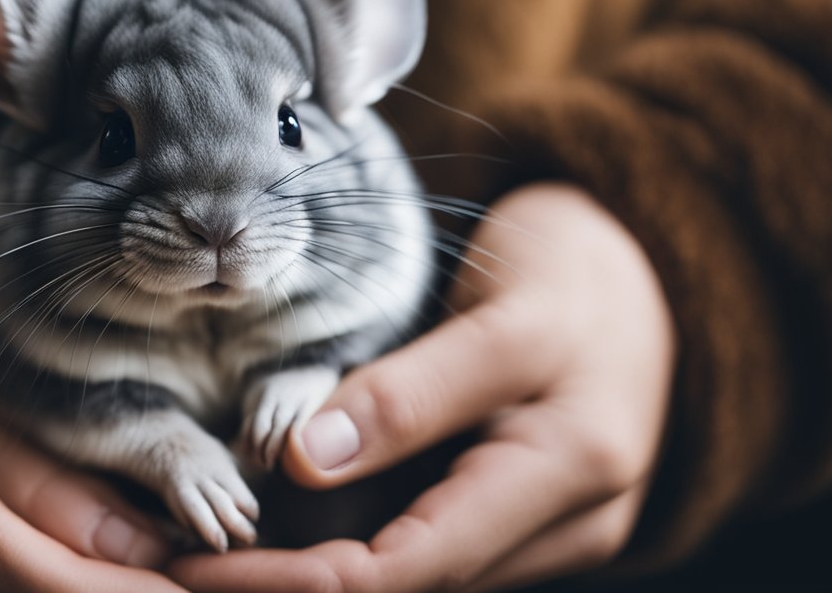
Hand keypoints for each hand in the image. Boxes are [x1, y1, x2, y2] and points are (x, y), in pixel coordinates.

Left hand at [172, 183, 675, 591]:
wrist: (646, 271)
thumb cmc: (578, 279)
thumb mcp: (503, 321)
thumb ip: (411, 394)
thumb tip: (304, 457)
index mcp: (567, 479)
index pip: (409, 570)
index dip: (296, 582)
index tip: (200, 565)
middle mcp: (558, 527)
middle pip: (403, 588)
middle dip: (291, 586)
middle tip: (185, 564)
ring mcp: (538, 525)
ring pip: (410, 573)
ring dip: (313, 573)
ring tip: (214, 553)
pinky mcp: (512, 508)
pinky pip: (422, 542)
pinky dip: (348, 544)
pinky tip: (283, 530)